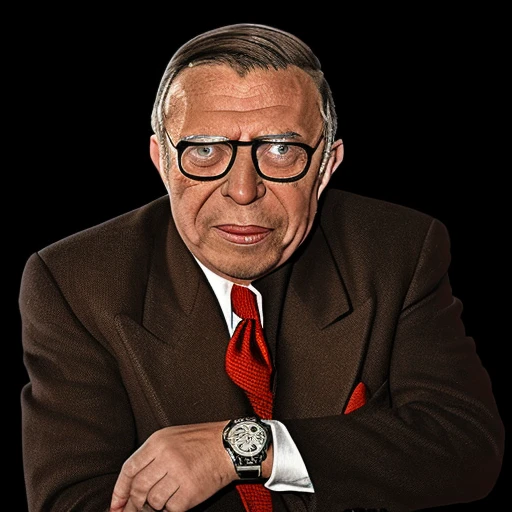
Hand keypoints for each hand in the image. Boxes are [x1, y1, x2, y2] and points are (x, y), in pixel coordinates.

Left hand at [109, 420, 236, 511]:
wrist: (230, 445)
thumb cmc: (201, 441)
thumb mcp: (173, 438)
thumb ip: (152, 457)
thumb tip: (131, 485)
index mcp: (158, 441)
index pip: (129, 469)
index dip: (120, 490)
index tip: (116, 504)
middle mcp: (166, 456)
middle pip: (138, 488)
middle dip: (134, 503)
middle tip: (136, 509)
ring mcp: (178, 474)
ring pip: (153, 501)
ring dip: (157, 505)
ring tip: (168, 496)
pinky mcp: (190, 491)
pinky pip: (171, 508)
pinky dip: (173, 507)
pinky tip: (181, 497)